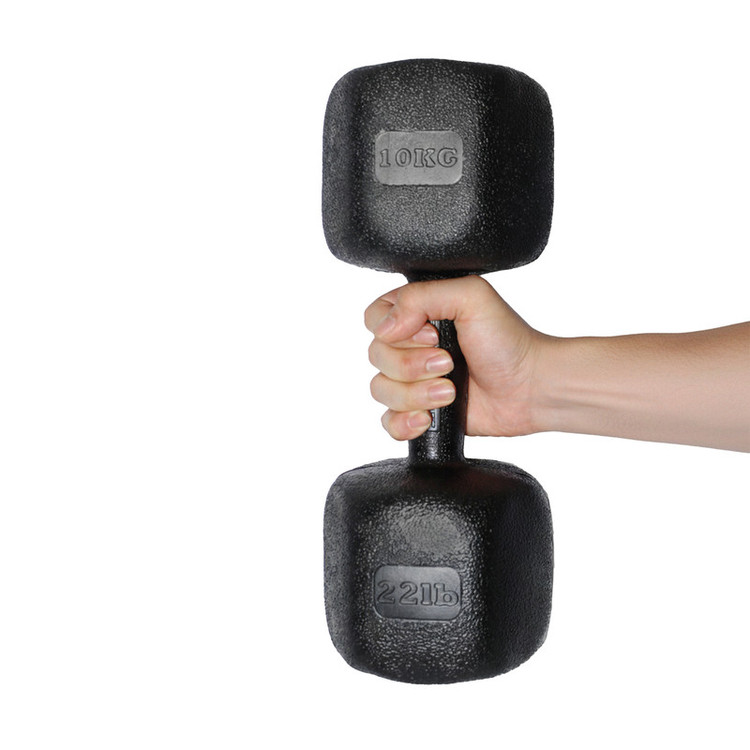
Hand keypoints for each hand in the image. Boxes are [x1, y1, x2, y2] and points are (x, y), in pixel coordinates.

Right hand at [364, 275, 546, 440]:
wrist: (532, 388)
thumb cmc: (509, 341)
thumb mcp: (471, 296)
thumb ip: (422, 296)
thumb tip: (384, 328)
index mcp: (417, 313)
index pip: (374, 318)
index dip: (394, 330)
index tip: (431, 334)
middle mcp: (411, 346)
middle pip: (376, 356)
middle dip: (411, 365)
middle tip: (448, 363)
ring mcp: (414, 381)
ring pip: (381, 391)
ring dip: (415, 394)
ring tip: (450, 392)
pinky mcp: (421, 412)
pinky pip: (389, 422)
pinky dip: (405, 423)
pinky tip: (428, 417)